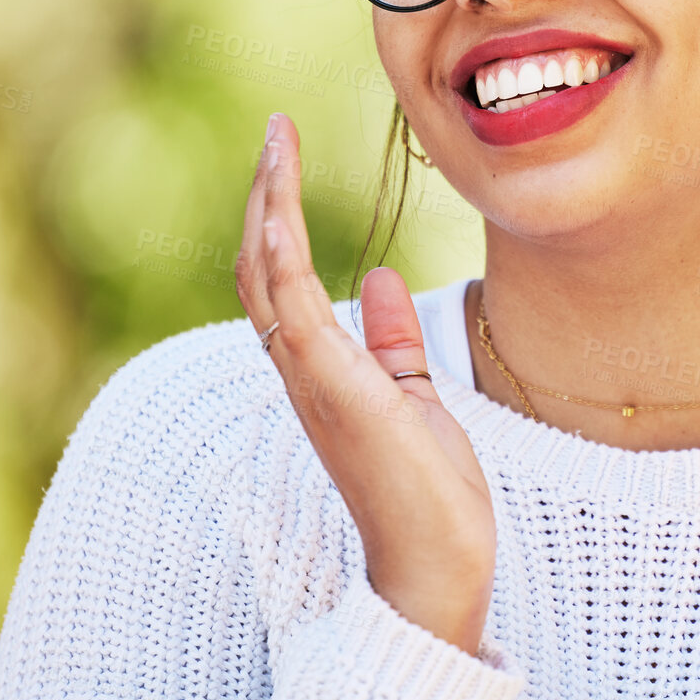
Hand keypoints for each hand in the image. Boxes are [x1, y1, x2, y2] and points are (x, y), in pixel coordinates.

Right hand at [236, 113, 496, 655]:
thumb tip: (378, 278)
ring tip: (275, 143)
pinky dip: (280, 258)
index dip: (275, 217)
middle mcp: (304, 373)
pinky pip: (293, 315)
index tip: (285, 157)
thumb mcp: (416, 397)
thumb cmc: (428, 492)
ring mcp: (314, 384)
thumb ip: (393, 340)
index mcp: (321, 372)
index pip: (280, 282)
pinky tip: (278, 208)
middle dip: (263, 197)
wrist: (439, 566)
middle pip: (260, 270)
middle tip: (274, 133)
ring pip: (266, 281)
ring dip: (267, 207)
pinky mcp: (338, 395)